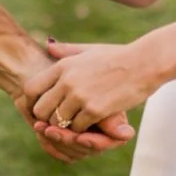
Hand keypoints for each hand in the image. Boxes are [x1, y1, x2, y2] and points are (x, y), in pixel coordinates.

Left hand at [29, 36, 161, 138]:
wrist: (145, 63)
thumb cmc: (118, 56)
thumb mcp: (89, 49)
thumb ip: (66, 50)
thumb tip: (48, 46)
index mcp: (63, 65)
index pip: (31, 88)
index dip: (31, 103)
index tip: (39, 110)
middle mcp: (67, 80)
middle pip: (41, 110)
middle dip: (47, 118)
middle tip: (58, 121)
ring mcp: (80, 96)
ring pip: (58, 122)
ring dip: (66, 125)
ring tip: (76, 122)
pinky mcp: (95, 109)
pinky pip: (77, 127)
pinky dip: (82, 129)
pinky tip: (91, 123)